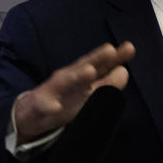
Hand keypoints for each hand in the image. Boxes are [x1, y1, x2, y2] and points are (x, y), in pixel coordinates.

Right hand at [14, 41, 134, 142]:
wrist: (32, 114)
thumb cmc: (66, 99)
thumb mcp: (89, 92)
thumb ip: (108, 81)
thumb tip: (123, 70)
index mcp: (82, 75)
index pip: (101, 64)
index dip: (115, 56)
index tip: (129, 48)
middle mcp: (69, 78)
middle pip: (84, 65)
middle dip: (97, 58)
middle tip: (111, 50)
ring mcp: (53, 89)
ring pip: (65, 81)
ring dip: (77, 76)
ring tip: (89, 71)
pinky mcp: (40, 104)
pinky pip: (45, 105)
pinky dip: (50, 105)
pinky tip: (55, 106)